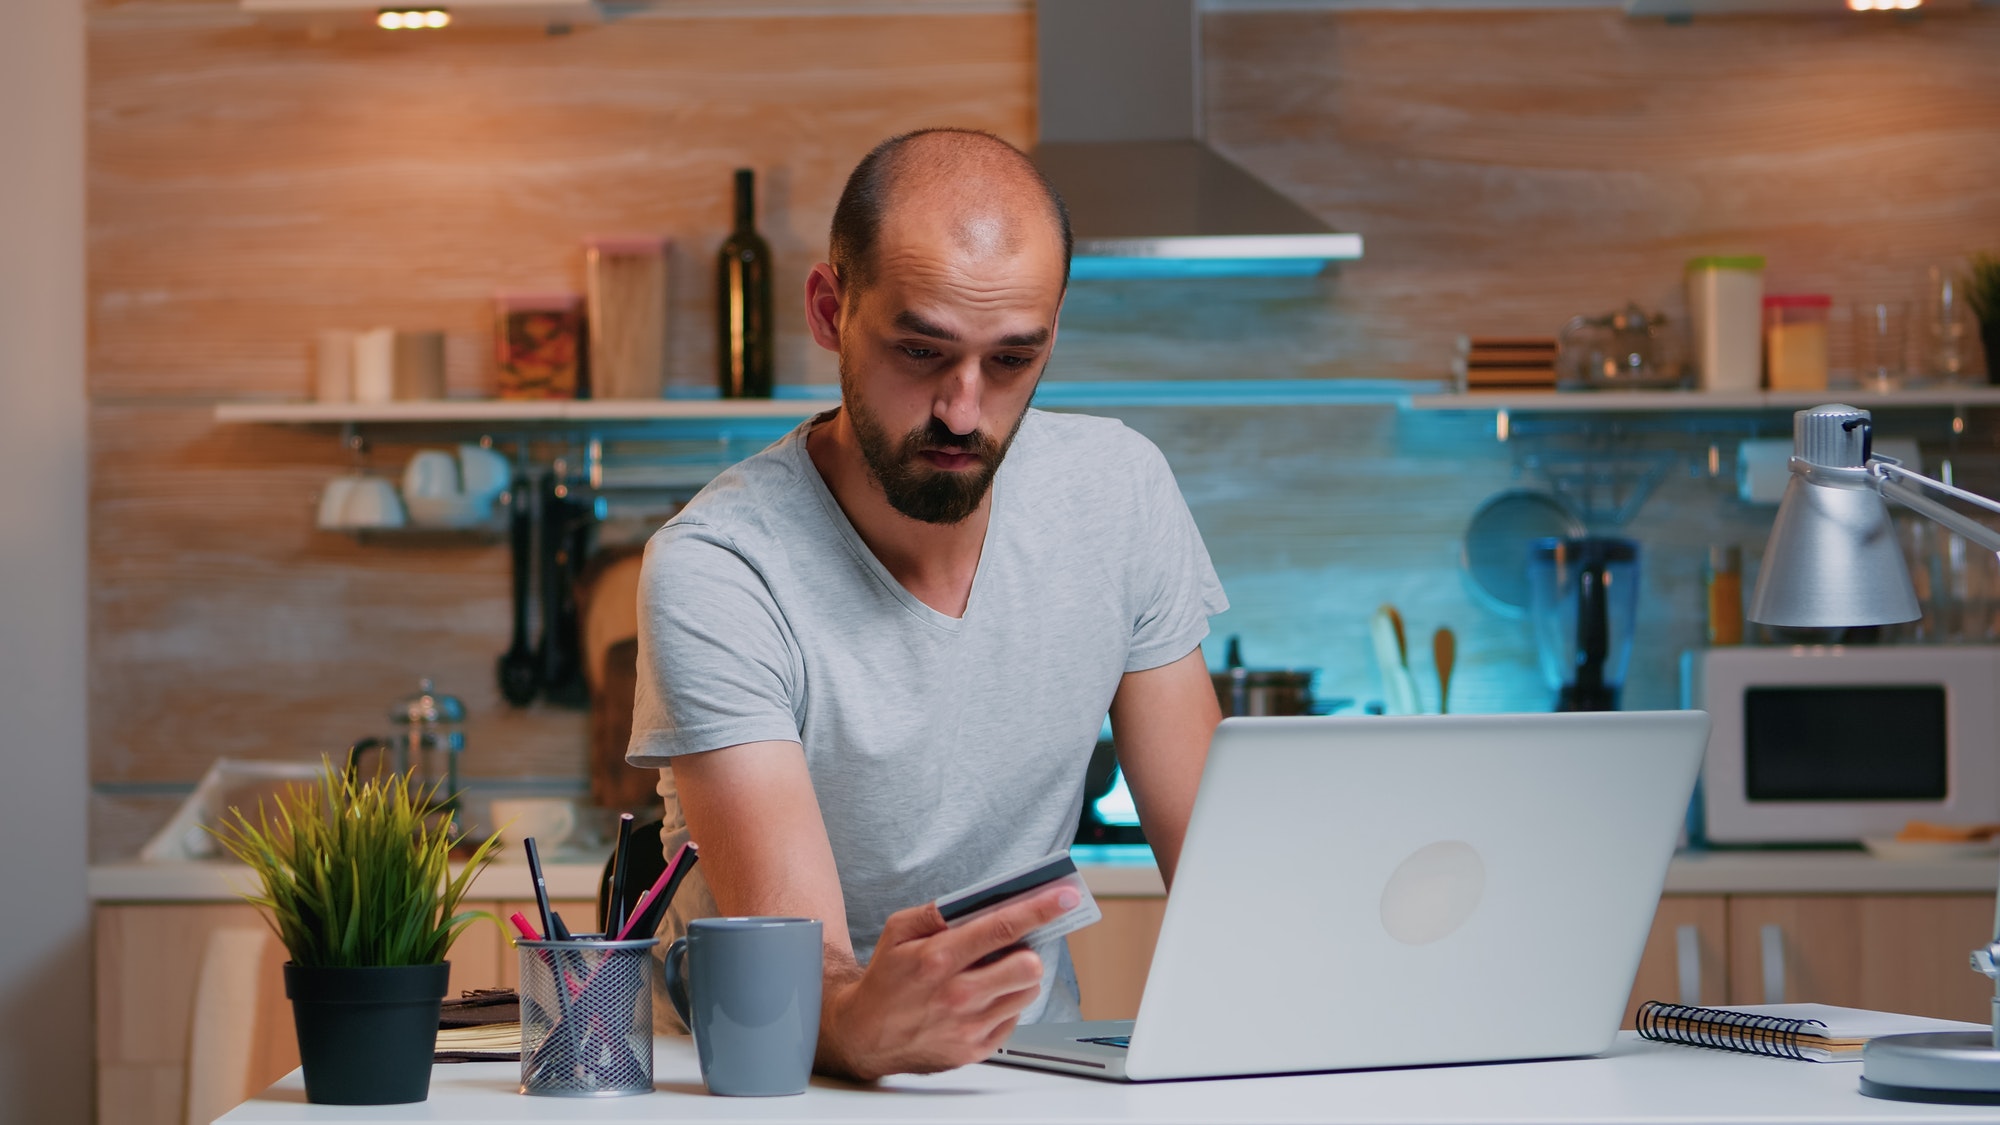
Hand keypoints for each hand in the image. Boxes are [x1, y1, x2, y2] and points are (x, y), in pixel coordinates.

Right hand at [818, 883, 1079, 1079]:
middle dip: (1029, 950)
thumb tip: (977, 899)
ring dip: (1019, 978)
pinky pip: (1013, 1019)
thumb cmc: (886, 980)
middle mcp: (957, 995)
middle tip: (1014, 946)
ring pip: (1027, 992)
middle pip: (1028, 966)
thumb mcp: (898, 932)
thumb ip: (936, 911)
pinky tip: (983, 998)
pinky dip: (1005, 1003)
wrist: (864, 1035)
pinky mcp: (975, 1049)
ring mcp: (968, 1026)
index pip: (1002, 928)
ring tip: (995, 973)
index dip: (1040, 909)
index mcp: (939, 958)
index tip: (1065, 896)